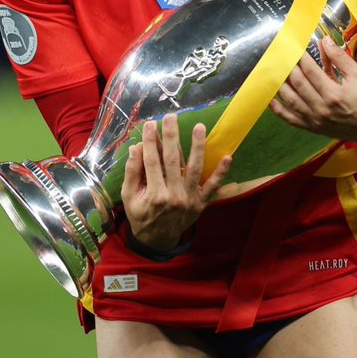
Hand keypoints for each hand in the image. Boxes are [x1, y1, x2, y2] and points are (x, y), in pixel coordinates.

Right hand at [121, 115, 231, 251]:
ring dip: (198, 147)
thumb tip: (136, 148)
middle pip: (172, 160)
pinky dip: (221, 173)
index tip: (150, 124)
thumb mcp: (128, 197)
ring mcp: (189, 199)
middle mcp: (173, 195)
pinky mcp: (201, 202)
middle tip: (171, 117)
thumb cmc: (141, 215)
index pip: (152, 161)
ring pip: (194, 169)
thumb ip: (132, 173)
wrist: (157, 240)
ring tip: (199, 127)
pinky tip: (227, 157)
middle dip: (171, 137)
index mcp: (154, 194)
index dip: (151, 141)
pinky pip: (213, 187)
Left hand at [269, 37, 356, 145]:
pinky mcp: (312, 128)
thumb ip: (339, 58)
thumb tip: (324, 40)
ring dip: (280, 84)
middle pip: (298, 83)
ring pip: (290, 99)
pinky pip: (290, 118)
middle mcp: (321, 108)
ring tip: (273, 70)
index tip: (293, 46)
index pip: (310, 71)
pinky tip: (270, 98)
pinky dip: (278, 109)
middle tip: (281, 55)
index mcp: (334, 94)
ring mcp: (315, 120)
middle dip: (288, 66)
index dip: (300, 57)